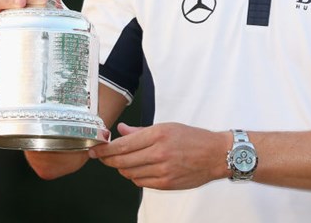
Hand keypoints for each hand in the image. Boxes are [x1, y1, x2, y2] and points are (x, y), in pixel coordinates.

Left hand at [89, 122, 229, 189]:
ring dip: (121, 168)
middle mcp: (159, 153)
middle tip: (100, 156)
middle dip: (107, 159)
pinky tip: (137, 170)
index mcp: (158, 134)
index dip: (104, 148)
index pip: (122, 145)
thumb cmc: (193, 138)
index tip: (95, 148)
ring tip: (121, 162)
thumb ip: (141, 131)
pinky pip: (140, 182)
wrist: (216, 155)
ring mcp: (162, 171)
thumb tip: (121, 130)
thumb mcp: (167, 126)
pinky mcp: (166, 184)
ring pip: (129, 173)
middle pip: (121, 161)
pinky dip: (134, 176)